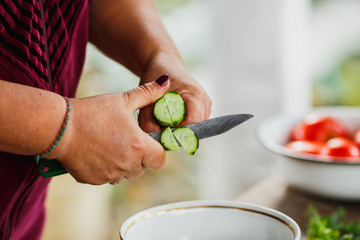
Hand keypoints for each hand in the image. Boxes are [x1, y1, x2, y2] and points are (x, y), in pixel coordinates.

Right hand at [49, 79, 169, 184]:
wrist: (59, 127)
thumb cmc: (93, 111)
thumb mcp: (123, 100)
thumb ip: (148, 93)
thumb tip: (166, 81)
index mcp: (139, 146)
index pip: (160, 159)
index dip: (155, 151)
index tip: (146, 142)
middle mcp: (128, 165)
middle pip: (143, 168)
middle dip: (138, 157)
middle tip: (124, 140)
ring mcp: (111, 175)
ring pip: (125, 174)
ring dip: (122, 165)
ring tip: (108, 145)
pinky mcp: (94, 180)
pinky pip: (106, 178)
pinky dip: (104, 169)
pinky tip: (95, 153)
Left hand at [138, 60, 211, 132]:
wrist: (164, 65)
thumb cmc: (154, 79)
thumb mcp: (146, 100)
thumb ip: (148, 122)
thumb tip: (157, 141)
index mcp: (194, 95)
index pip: (193, 123)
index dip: (179, 133)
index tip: (164, 135)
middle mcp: (204, 101)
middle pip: (196, 129)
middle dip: (179, 134)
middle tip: (162, 131)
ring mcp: (207, 105)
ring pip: (197, 130)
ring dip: (182, 131)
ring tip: (165, 123)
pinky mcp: (205, 109)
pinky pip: (196, 125)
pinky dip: (184, 126)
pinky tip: (172, 120)